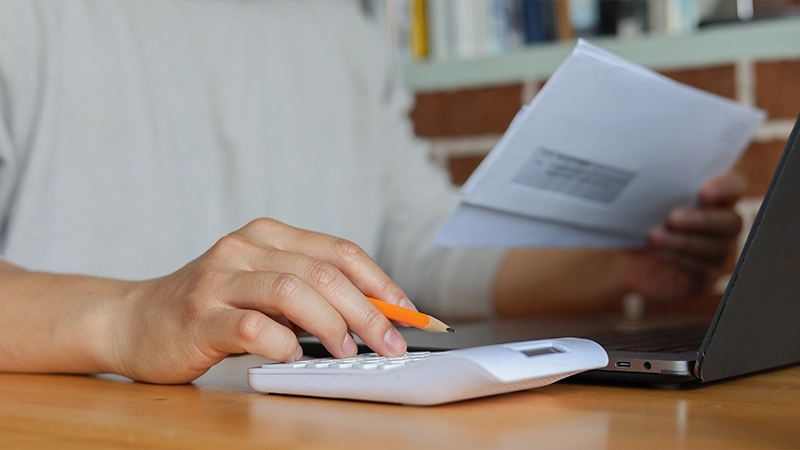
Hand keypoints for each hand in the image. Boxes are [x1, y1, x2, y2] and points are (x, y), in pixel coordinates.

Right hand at [110, 218, 412, 383]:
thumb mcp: (262, 286)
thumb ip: (308, 291)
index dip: (379, 281)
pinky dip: (282, 343)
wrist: (132, 320)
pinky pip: (252, 327)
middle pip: (322, 272)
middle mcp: (244, 248)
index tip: (406, 312)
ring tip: (347, 352)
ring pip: (291, 290)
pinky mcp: (198, 316)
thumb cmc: (211, 306)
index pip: (338, 250)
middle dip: (366, 310)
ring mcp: (218, 280)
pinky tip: (293, 356)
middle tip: (389, 343)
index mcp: (267, 235)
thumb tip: (374, 314)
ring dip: (331, 325)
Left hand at [620, 173, 745, 301]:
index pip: (735, 187)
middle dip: (702, 220)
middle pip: (731, 222)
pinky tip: (658, 253)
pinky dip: (680, 260)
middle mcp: (722, 227)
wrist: (625, 262)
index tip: (704, 192)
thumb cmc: (639, 224)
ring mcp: (717, 255)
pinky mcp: (704, 278)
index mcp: (714, 200)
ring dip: (684, 242)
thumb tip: (652, 184)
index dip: (725, 187)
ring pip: (716, 248)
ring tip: (654, 236)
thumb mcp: (643, 205)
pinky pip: (703, 271)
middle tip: (673, 218)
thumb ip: (657, 191)